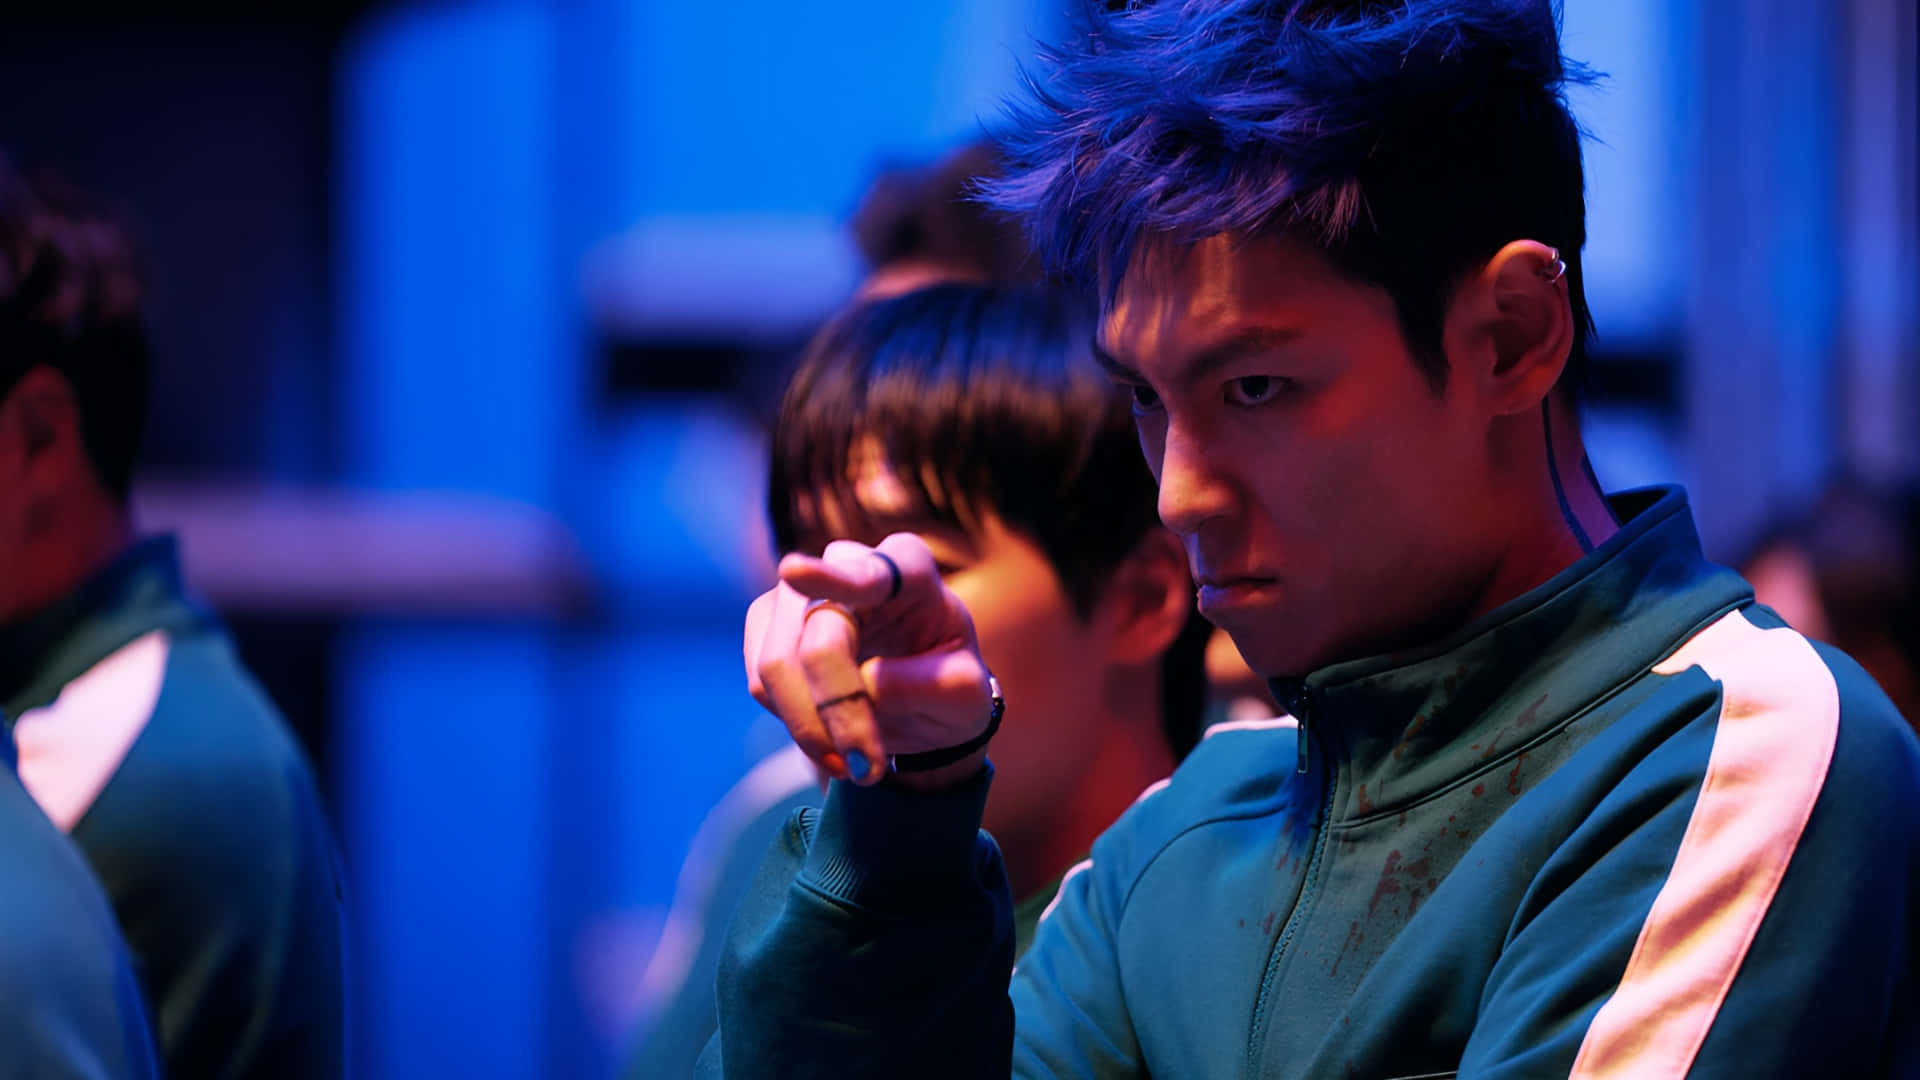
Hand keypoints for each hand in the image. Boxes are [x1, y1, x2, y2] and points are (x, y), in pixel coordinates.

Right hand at [745, 533, 996, 788]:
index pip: (870, 574)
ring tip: (858, 763)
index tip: (795, 573)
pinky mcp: (767, 625)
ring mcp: (798, 591)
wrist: (920, 706)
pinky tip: (831, 736)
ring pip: (777, 665)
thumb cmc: (948, 687)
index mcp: (909, 567)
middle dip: (837, 711)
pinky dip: (796, 724)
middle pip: (819, 639)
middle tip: (869, 770)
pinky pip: (761, 683)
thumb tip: (869, 684)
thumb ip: (932, 685)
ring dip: (812, 728)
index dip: (832, 578)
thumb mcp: (966, 695)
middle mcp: (847, 562)